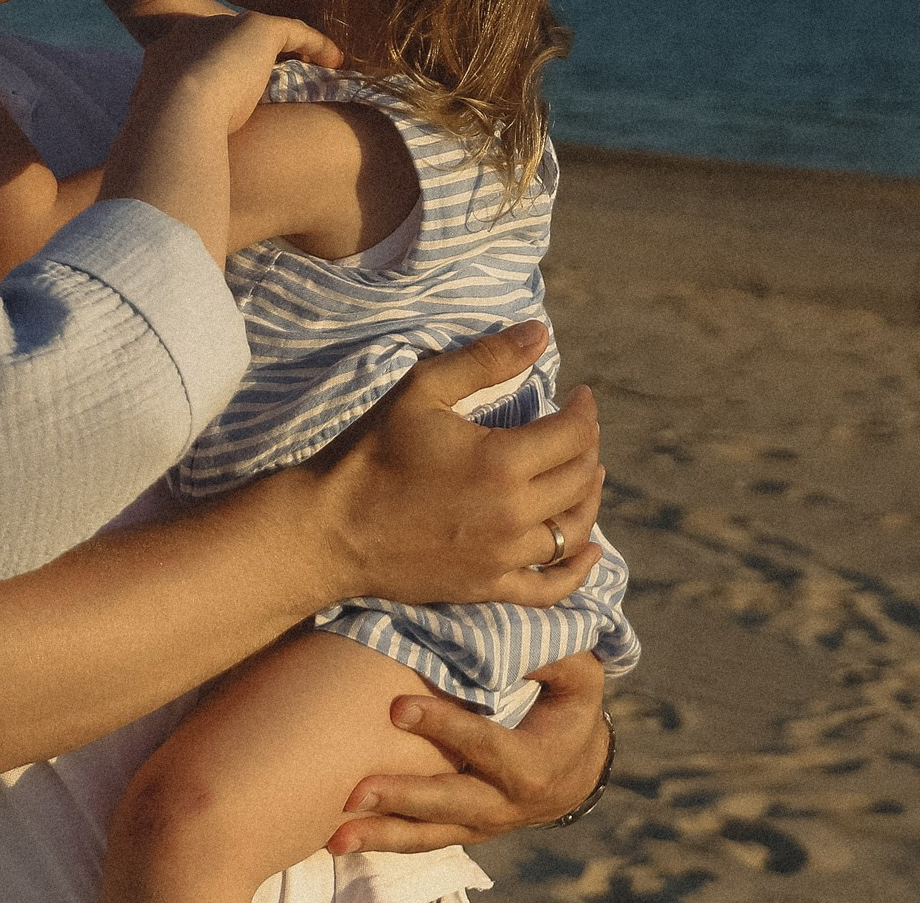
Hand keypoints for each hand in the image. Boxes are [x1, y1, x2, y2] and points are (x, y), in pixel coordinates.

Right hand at [134, 11, 333, 136]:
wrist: (175, 113)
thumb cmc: (162, 132)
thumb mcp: (155, 128)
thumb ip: (164, 126)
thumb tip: (157, 148)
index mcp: (165, 53)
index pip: (198, 55)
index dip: (218, 70)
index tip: (236, 92)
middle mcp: (194, 31)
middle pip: (230, 38)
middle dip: (250, 56)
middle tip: (275, 80)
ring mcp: (226, 26)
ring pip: (264, 33)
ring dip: (288, 50)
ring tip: (311, 68)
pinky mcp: (256, 28)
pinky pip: (294, 31)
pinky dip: (315, 44)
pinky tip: (335, 61)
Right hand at [302, 325, 604, 607]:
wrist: (329, 529)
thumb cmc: (371, 452)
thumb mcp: (423, 390)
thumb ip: (486, 360)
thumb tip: (540, 333)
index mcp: (502, 461)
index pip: (573, 434)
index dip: (585, 411)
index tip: (582, 396)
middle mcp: (514, 513)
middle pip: (579, 480)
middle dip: (587, 449)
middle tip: (578, 431)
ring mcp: (503, 556)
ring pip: (573, 531)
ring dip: (588, 499)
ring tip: (586, 476)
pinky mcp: (488, 586)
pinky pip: (550, 587)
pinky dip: (577, 570)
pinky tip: (590, 552)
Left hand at [330, 653, 611, 852]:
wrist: (579, 769)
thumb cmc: (569, 709)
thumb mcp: (577, 677)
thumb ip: (552, 657)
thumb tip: (514, 637)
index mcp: (534, 763)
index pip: (484, 744)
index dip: (444, 726)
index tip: (397, 708)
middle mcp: (507, 802)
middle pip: (452, 803)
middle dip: (404, 798)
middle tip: (356, 790)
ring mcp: (483, 823)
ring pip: (432, 834)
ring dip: (382, 835)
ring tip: (335, 837)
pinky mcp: (464, 830)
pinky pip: (424, 840)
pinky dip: (385, 842)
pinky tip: (338, 841)